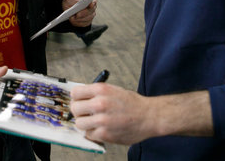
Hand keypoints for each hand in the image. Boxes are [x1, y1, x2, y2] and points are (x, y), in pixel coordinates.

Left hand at [63, 0, 95, 27]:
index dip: (92, 3)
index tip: (90, 5)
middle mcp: (92, 8)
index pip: (94, 1)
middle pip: (91, 11)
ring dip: (79, 19)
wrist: (68, 7)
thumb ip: (75, 0)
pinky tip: (72, 20)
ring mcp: (90, 15)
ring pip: (87, 18)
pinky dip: (78, 22)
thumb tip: (79, 3)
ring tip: (72, 18)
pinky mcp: (87, 22)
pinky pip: (83, 24)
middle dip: (83, 13)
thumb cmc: (71, 1)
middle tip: (77, 14)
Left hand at [70, 85, 212, 144]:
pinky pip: (89, 134)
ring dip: (85, 124)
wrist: (149, 116)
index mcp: (101, 90)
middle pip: (74, 108)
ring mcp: (101, 120)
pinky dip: (94, 133)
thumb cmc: (133, 104)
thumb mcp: (113, 90)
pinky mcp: (105, 134)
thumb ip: (96, 94)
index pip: (75, 93)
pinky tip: (102, 129)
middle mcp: (100, 103)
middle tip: (86, 114)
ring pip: (79, 123)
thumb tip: (80, 98)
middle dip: (79, 112)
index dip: (77, 98)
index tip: (79, 102)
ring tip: (94, 122)